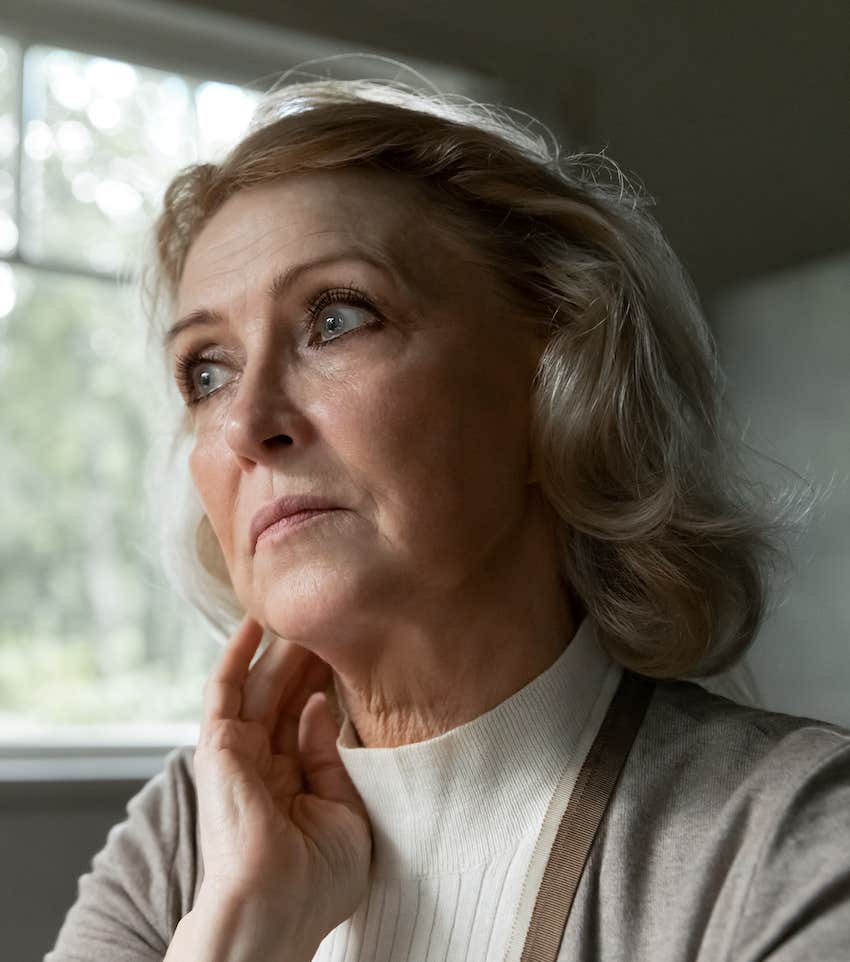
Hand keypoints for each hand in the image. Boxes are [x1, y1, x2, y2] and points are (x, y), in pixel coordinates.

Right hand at [192, 614, 371, 946]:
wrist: (275, 913)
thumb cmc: (314, 884)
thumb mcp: (346, 813)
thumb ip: (332, 757)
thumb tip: (321, 707)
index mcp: (294, 782)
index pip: (311, 717)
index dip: (330, 681)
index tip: (355, 647)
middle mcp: (264, 764)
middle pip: (288, 694)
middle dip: (309, 656)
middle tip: (332, 615)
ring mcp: (239, 754)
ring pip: (261, 684)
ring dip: (280, 647)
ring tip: (302, 608)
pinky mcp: (217, 748)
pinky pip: (223, 690)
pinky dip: (235, 655)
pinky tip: (254, 622)